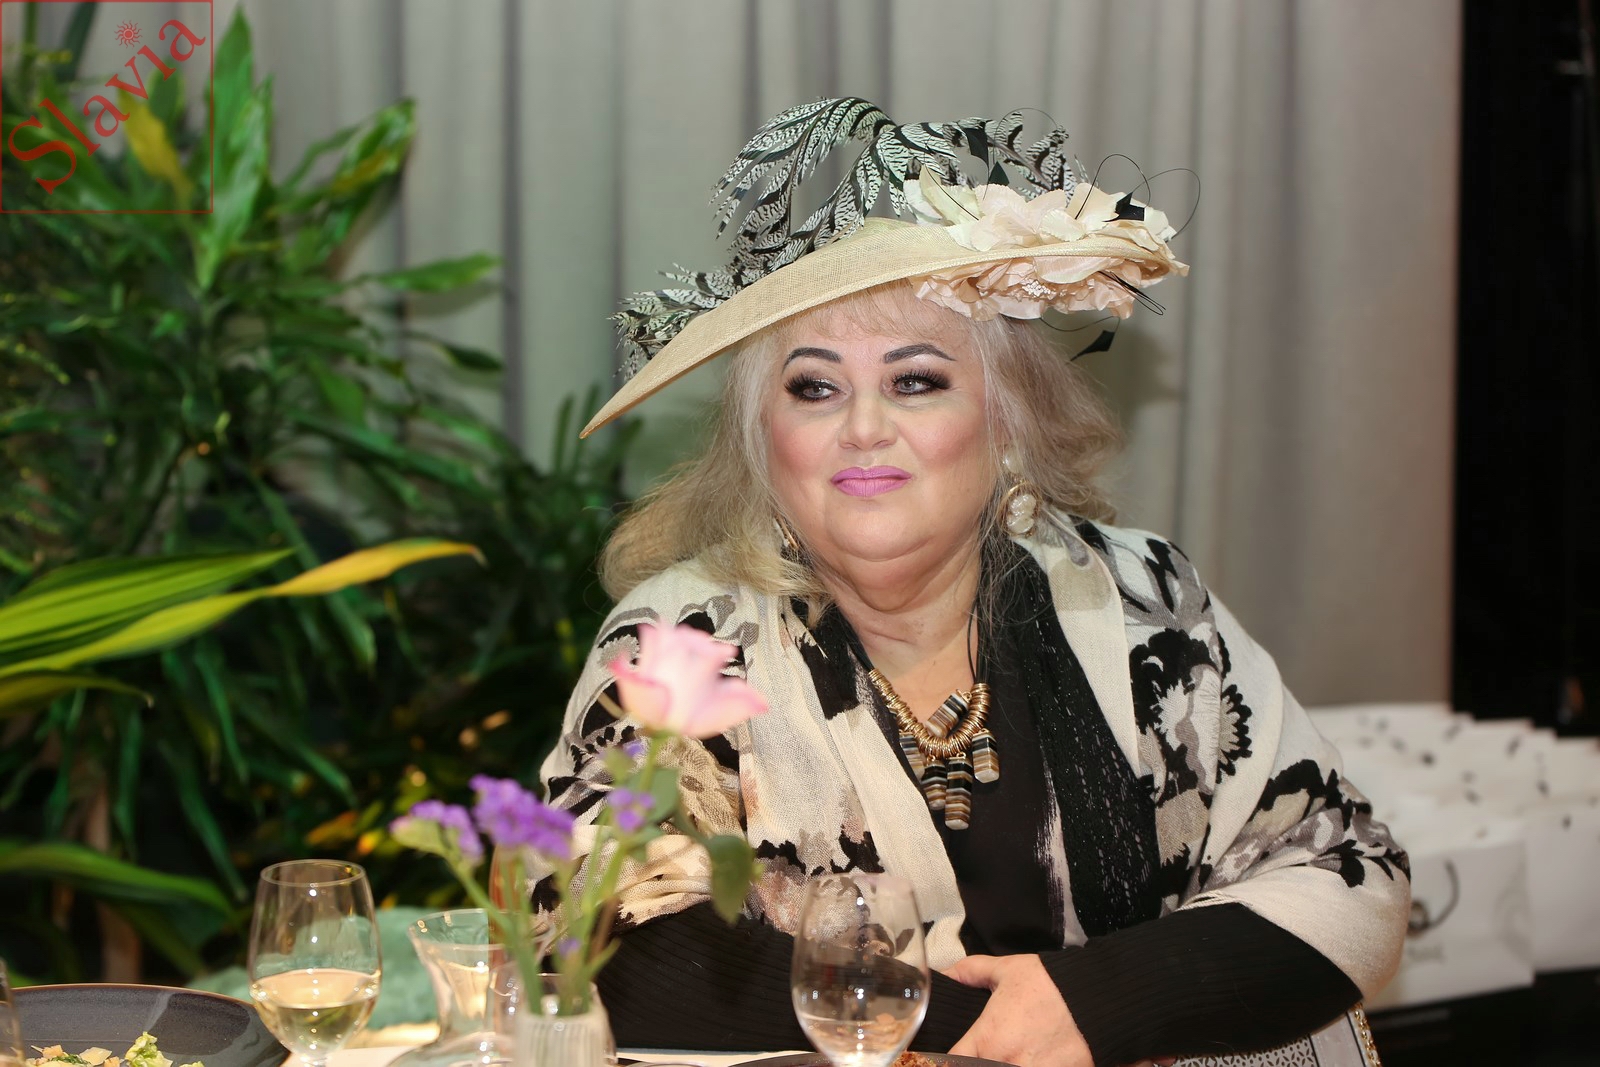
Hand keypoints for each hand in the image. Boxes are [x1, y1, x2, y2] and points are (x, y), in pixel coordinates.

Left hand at [945, 953, 1092, 1066]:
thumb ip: (970, 972)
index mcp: (987, 1040)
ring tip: (1014, 1054)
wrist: (1099, 1000)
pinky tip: (1032, 1058)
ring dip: (1004, 1064)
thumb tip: (947, 974)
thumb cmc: (1052, 984)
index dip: (946, 1060)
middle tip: (990, 1051)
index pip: (949, 1063)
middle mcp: (1004, 1064)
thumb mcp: (1006, 970)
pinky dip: (1031, 1066)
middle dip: (976, 1062)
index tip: (954, 1053)